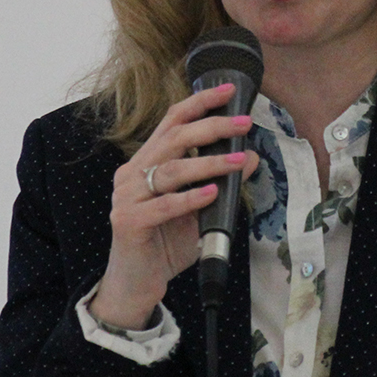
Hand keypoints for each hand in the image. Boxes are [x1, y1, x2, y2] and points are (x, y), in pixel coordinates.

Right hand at [90, 83, 258, 329]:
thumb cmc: (165, 243)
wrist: (136, 284)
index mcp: (147, 163)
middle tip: (244, 124)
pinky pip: (163, 206)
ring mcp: (126, 197)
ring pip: (171, 170)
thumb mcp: (199, 209)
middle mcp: (132, 173)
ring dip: (209, 164)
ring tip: (238, 161)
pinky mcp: (127, 222)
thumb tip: (249, 156)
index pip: (172, 122)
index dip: (199, 103)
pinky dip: (190, 199)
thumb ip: (219, 182)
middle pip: (174, 139)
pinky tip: (212, 193)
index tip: (229, 91)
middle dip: (212, 128)